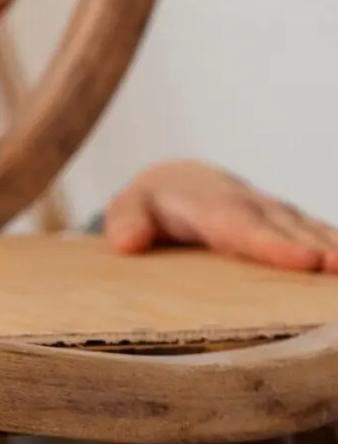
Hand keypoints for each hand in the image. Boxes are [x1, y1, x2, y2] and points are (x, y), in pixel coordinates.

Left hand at [104, 160, 337, 273]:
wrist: (178, 182)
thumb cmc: (151, 204)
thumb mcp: (127, 208)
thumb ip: (125, 221)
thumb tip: (129, 243)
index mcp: (212, 205)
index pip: (244, 227)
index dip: (274, 245)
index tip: (305, 261)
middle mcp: (250, 205)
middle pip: (287, 229)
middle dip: (317, 248)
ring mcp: (272, 213)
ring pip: (307, 229)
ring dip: (333, 247)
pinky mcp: (285, 223)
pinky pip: (314, 233)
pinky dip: (333, 245)